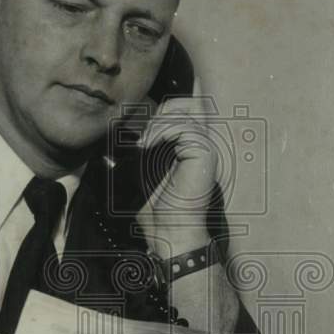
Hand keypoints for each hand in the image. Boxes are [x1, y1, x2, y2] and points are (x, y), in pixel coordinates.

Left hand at [136, 97, 217, 256]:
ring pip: (187, 111)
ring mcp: (207, 147)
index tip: (144, 111)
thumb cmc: (156, 207)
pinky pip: (185, 127)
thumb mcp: (142, 168)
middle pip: (189, 102)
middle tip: (143, 135)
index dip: (168, 104)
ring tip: (144, 145)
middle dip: (162, 111)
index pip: (187, 107)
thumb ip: (144, 144)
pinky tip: (148, 146)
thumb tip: (126, 123)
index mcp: (191, 145)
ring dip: (158, 123)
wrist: (168, 231)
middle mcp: (203, 142)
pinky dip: (163, 131)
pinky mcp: (206, 153)